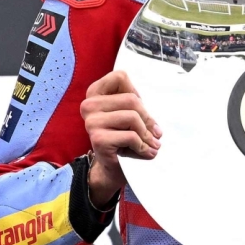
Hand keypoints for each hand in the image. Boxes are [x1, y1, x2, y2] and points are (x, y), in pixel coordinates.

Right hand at [81, 69, 160, 207]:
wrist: (113, 168)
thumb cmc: (124, 138)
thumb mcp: (129, 115)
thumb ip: (135, 104)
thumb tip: (153, 112)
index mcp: (94, 94)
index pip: (120, 77)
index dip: (136, 92)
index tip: (139, 109)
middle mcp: (88, 106)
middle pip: (131, 99)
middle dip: (147, 118)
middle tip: (155, 133)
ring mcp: (91, 122)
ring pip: (132, 117)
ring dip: (147, 135)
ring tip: (151, 144)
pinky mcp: (98, 139)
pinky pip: (131, 136)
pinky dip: (143, 147)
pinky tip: (145, 153)